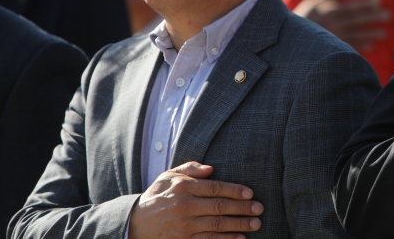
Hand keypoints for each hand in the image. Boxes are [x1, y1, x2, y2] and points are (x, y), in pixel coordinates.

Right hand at [128, 162, 262, 238]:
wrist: (135, 223)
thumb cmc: (157, 196)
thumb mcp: (168, 176)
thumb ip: (190, 168)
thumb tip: (211, 168)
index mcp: (184, 188)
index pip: (215, 188)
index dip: (235, 191)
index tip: (250, 194)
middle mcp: (185, 207)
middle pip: (219, 207)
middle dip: (242, 209)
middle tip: (259, 209)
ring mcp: (184, 226)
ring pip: (216, 225)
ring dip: (238, 225)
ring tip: (255, 224)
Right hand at [293, 0, 389, 51]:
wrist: (289, 39)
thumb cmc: (302, 18)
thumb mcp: (313, 3)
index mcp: (330, 11)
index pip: (352, 7)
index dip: (366, 5)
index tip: (378, 3)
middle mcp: (334, 24)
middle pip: (358, 20)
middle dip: (374, 18)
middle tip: (388, 16)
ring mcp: (334, 38)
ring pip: (357, 34)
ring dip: (372, 34)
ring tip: (384, 34)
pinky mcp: (333, 49)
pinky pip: (350, 47)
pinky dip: (362, 46)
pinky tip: (372, 46)